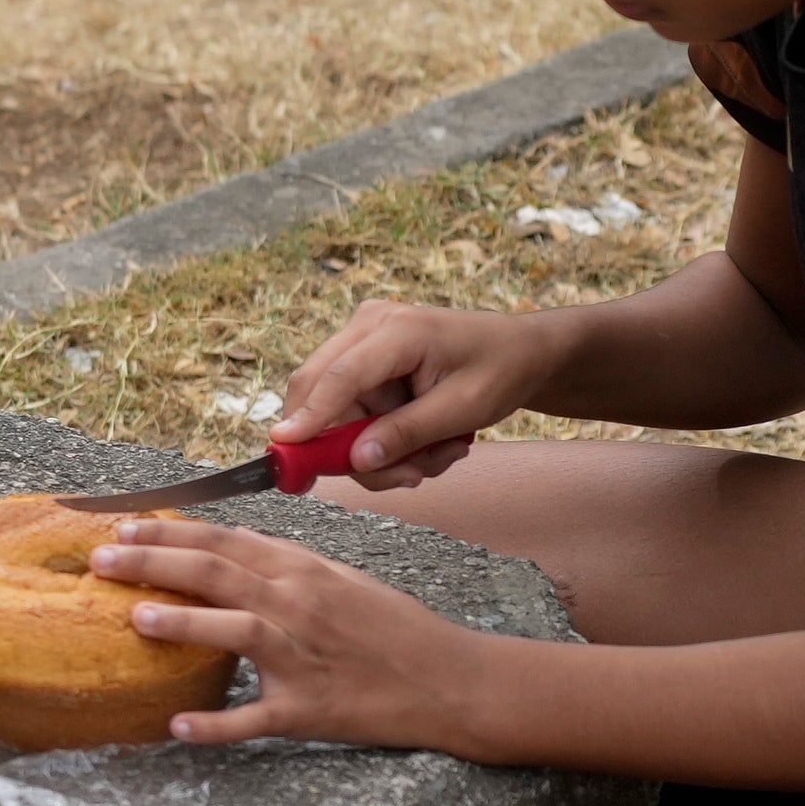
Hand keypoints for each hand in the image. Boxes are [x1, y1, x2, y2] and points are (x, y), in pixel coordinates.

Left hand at [77, 516, 486, 752]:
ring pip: (237, 631)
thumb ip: (283, 564)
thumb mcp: (340, 579)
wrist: (450, 679)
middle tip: (101, 557)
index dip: (170, 531)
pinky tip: (178, 726)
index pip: (224, 541)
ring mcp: (304, 658)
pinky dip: (216, 725)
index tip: (123, 524)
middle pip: (217, 573)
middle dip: (154, 562)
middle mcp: (299, 606)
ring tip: (135, 617)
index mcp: (303, 571)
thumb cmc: (393, 628)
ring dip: (184, 622)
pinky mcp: (310, 710)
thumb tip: (229, 546)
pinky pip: (256, 719)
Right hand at [270, 300, 576, 489]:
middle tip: (409, 477)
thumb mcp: (464, 409)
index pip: (338, 377)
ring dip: (381, 450)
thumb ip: (408, 433)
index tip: (282, 447)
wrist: (522, 352)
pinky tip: (426, 441)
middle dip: (354, 448)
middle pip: (320, 395)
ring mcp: (361, 342)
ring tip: (436, 456)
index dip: (309, 416)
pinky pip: (350, 415)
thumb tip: (356, 460)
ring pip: (335, 415)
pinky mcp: (363, 362)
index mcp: (398, 330)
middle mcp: (367, 327)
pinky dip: (384, 440)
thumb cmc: (501, 370)